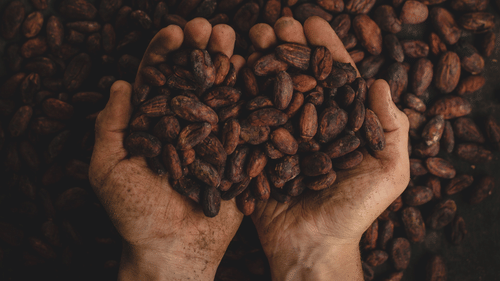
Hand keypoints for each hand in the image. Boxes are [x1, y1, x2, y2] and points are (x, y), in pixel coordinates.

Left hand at [89, 19, 244, 280]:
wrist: (175, 250)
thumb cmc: (135, 215)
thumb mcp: (108, 170)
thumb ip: (110, 127)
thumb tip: (120, 84)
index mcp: (153, 124)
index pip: (158, 79)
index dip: (165, 53)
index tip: (176, 33)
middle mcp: (185, 126)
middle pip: (194, 79)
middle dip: (202, 51)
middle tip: (212, 29)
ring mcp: (214, 138)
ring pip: (222, 94)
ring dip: (229, 65)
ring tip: (237, 41)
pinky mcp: (238, 154)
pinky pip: (247, 123)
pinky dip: (254, 98)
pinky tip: (260, 75)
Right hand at [249, 17, 409, 280]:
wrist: (312, 246)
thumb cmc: (355, 211)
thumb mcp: (390, 172)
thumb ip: (392, 127)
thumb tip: (380, 81)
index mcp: (341, 123)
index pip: (334, 77)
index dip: (325, 48)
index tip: (312, 23)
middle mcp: (309, 124)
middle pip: (298, 76)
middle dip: (288, 46)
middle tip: (276, 24)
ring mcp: (280, 136)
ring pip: (270, 89)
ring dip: (261, 60)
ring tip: (251, 36)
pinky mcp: (256, 151)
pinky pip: (246, 118)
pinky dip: (237, 92)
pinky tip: (230, 67)